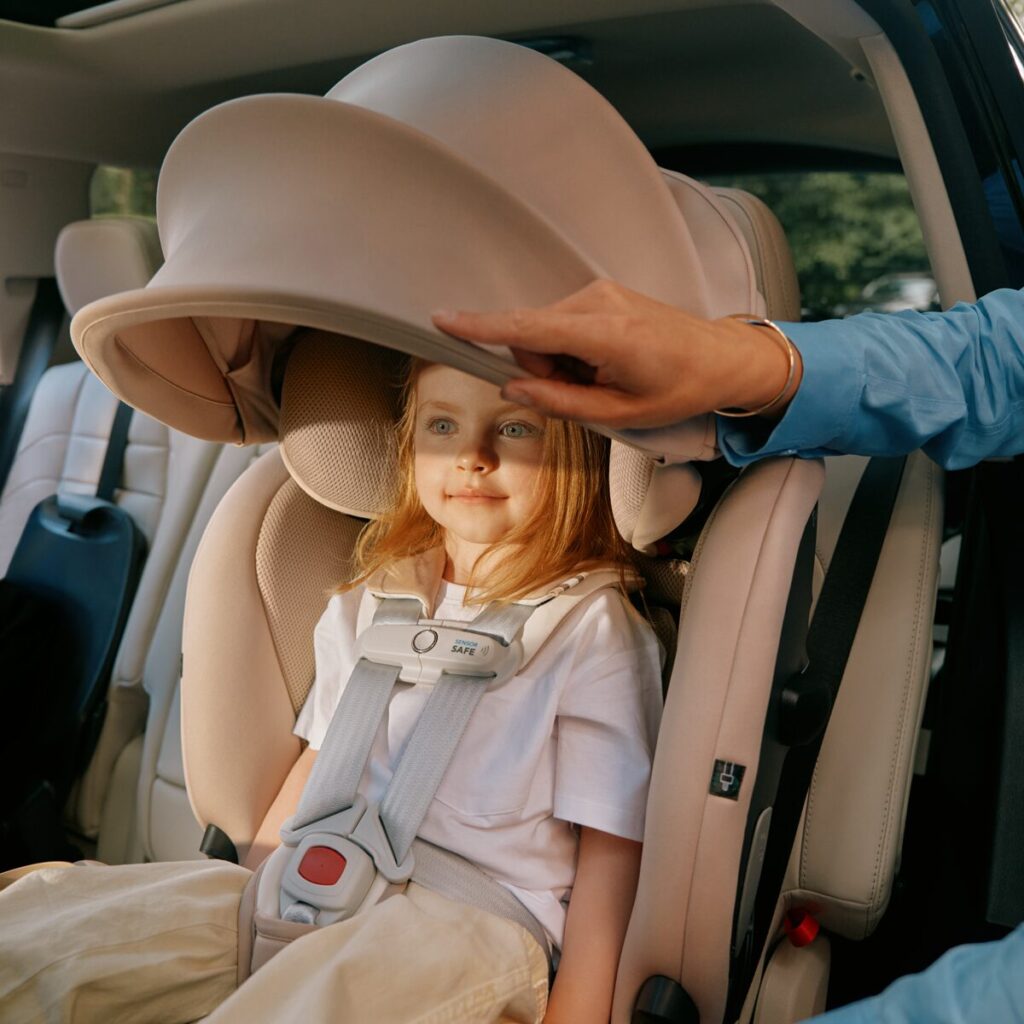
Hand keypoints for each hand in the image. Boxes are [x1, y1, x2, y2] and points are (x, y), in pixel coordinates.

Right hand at [432, 279, 800, 428]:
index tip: (443, 319)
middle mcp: (598, 302)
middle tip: (588, 391)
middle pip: (532, 335)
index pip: (528, 327)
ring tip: (604, 377)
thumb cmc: (679, 388)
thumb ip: (562, 402)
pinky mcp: (602, 294)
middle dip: (545, 369)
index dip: (481, 326)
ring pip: (546, 331)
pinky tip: (605, 362)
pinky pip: (563, 324)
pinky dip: (573, 349)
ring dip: (561, 361)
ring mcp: (601, 292)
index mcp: (605, 334)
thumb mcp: (622, 412)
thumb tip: (514, 387)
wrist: (722, 356)